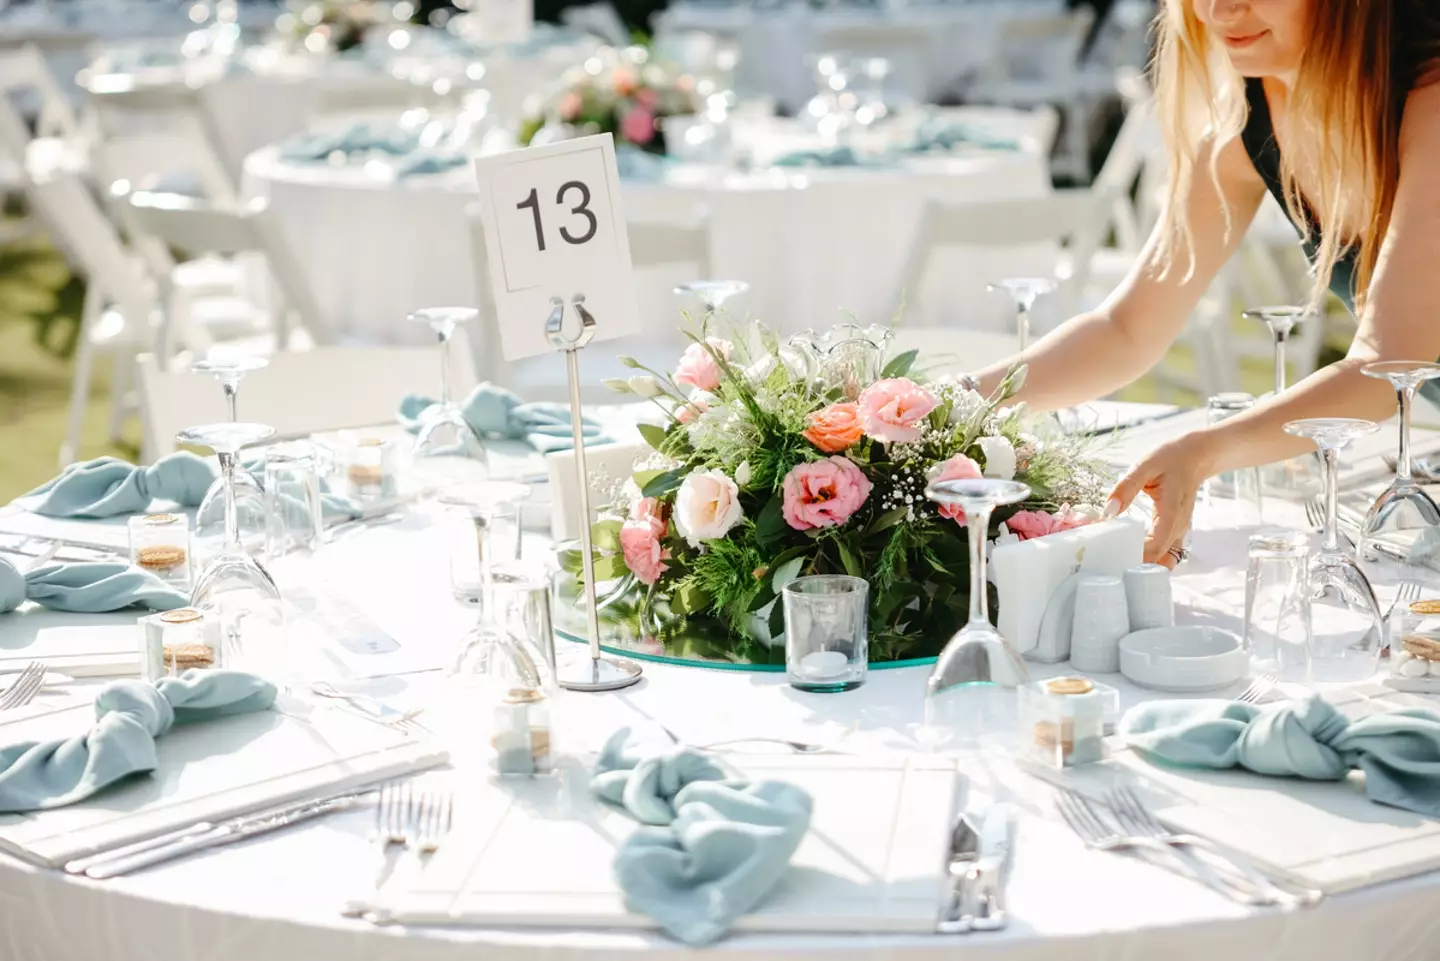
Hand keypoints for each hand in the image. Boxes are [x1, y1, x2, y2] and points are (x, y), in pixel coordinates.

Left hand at [1107, 433, 1215, 568]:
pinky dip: (1148, 558)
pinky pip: (1164, 553)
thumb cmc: (1170, 459)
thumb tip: (1109, 511)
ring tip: (1114, 559)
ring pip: (1162, 559)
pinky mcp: (1175, 532)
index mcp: (1172, 512)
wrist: (1194, 457)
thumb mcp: (1145, 465)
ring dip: (1140, 563)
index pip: (1155, 547)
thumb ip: (1126, 487)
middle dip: (1132, 562)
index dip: (1135, 556)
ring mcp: (1179, 531)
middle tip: (1105, 561)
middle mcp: (1178, 527)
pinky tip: (1128, 553)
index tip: (1110, 556)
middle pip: (1157, 558)